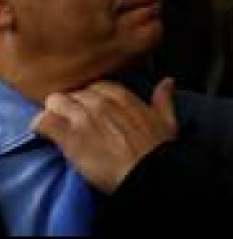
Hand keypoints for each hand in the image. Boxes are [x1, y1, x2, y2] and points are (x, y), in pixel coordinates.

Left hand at [31, 77, 178, 192]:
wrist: (145, 174)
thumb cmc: (158, 150)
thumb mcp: (167, 121)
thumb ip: (163, 99)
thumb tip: (167, 82)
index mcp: (122, 96)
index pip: (96, 86)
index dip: (92, 99)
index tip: (93, 110)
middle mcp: (99, 102)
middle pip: (74, 94)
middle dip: (73, 107)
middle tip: (76, 123)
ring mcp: (81, 118)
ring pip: (54, 102)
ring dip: (55, 113)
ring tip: (59, 127)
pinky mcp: (67, 137)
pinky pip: (43, 122)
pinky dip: (42, 127)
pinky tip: (47, 135)